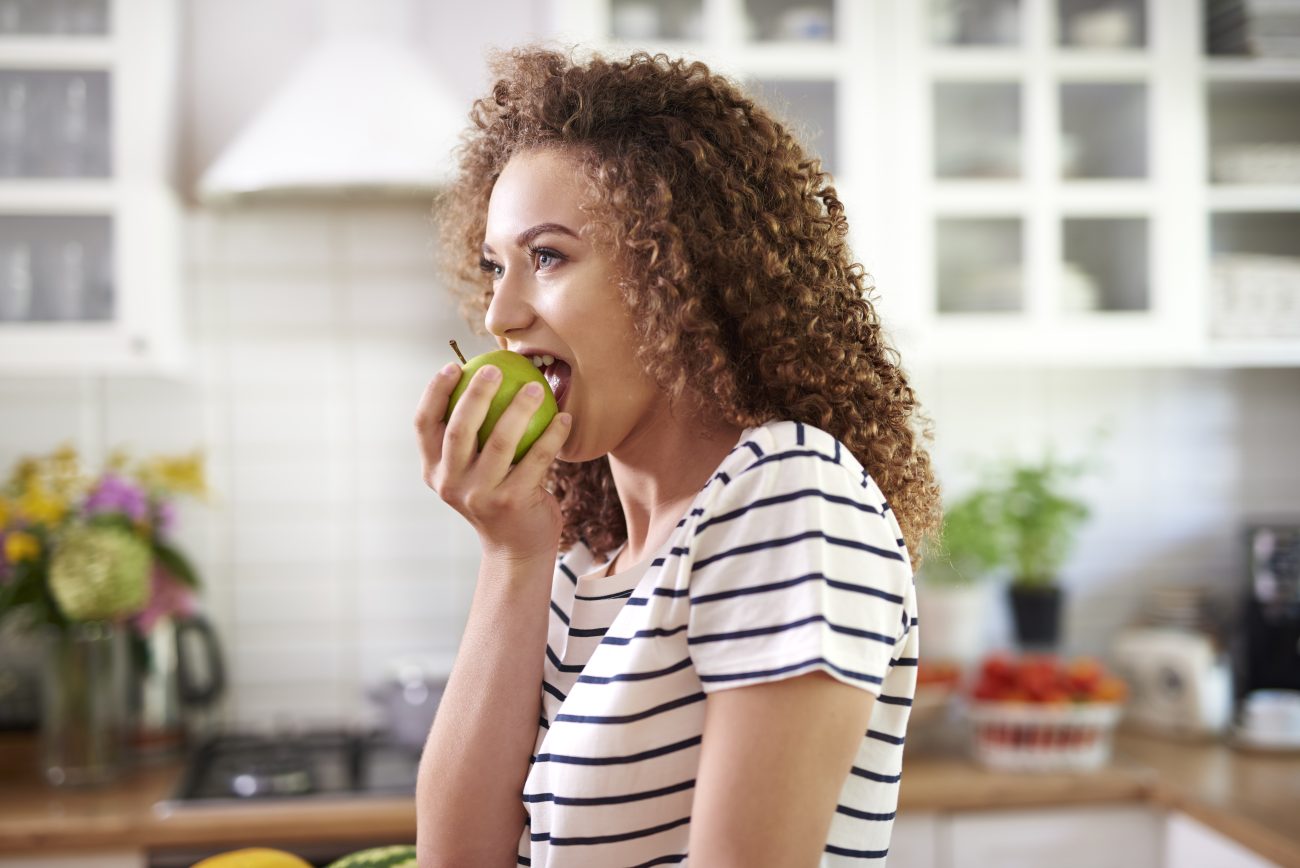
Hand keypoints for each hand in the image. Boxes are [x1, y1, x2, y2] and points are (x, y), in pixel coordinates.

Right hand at [415, 361, 571, 562]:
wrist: (516, 548)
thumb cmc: (496, 494)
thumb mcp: (470, 470)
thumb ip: (468, 436)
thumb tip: (480, 376)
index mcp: (434, 471)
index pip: (424, 425)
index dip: (434, 392)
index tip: (454, 366)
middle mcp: (450, 484)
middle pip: (459, 429)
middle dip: (475, 393)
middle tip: (496, 369)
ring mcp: (480, 495)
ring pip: (500, 442)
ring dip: (520, 408)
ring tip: (537, 387)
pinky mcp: (512, 502)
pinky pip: (537, 459)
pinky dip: (552, 435)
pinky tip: (564, 417)